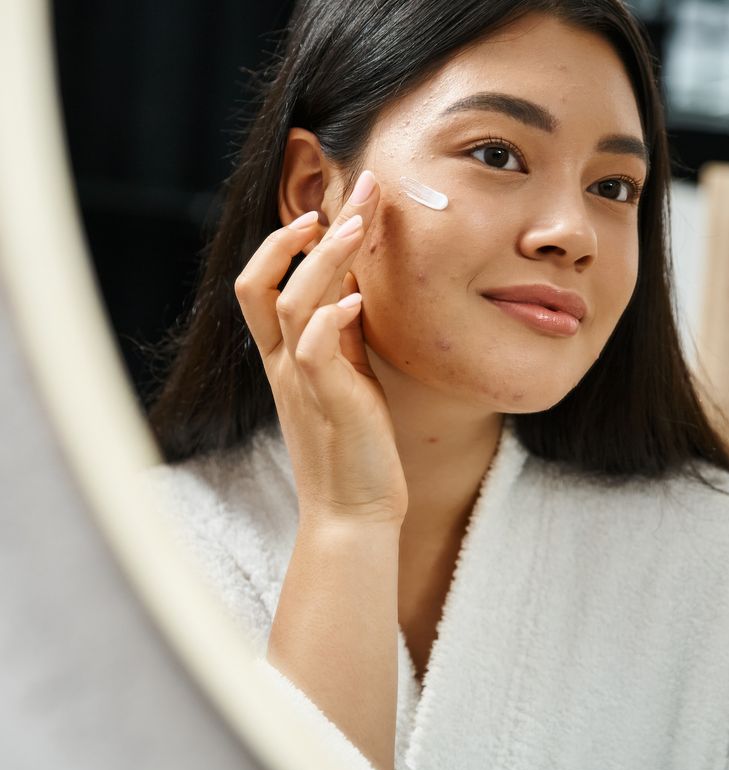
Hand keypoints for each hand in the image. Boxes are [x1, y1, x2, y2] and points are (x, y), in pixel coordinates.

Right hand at [234, 170, 408, 525]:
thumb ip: (340, 336)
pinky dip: (334, 317)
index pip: (261, 287)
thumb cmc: (353, 444)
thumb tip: (352, 288)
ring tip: (356, 225)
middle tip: (349, 192)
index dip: (281, 244)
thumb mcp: (344, 378)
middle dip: (299, 232)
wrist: (353, 512)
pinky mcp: (329, 404)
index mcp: (284, 358)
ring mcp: (301, 384)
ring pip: (291, 306)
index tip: (323, 213)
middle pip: (264, 284)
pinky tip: (361, 298)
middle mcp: (283, 366)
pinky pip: (316, 351)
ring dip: (324, 260)